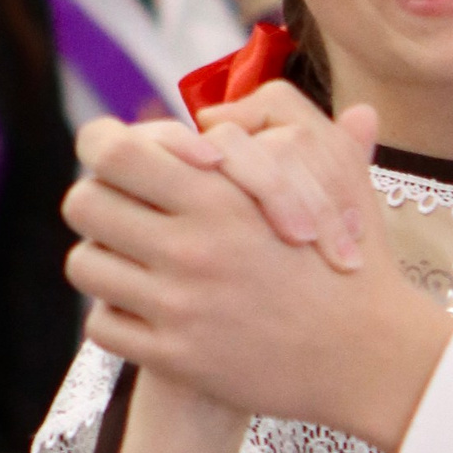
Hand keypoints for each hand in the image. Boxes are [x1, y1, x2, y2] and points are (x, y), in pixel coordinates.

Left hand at [64, 119, 452, 452]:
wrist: (369, 356)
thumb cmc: (355, 263)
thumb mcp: (340, 179)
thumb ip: (311, 128)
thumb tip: (323, 94)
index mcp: (222, 196)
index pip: (113, 152)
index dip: (103, 148)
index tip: (119, 159)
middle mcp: (192, 247)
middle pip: (83, 204)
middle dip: (98, 201)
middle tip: (123, 212)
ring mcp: (179, 306)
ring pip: (84, 265)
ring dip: (104, 260)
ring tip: (134, 263)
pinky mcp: (175, 357)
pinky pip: (102, 324)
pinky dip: (116, 316)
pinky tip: (146, 311)